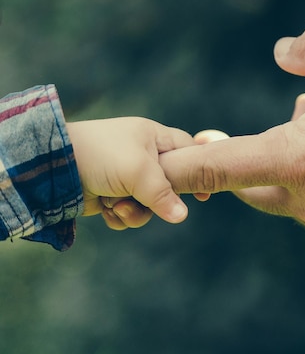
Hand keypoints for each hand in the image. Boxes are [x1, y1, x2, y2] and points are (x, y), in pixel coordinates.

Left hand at [67, 117, 197, 229]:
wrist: (51, 168)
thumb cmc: (100, 156)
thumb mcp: (139, 171)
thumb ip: (164, 194)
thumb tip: (183, 216)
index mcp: (153, 138)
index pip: (188, 149)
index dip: (197, 169)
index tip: (203, 195)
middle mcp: (142, 156)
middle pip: (169, 187)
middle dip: (155, 201)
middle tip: (144, 200)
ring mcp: (125, 177)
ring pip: (148, 205)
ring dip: (134, 212)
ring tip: (115, 205)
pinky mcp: (110, 194)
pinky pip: (128, 213)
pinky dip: (118, 216)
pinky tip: (105, 210)